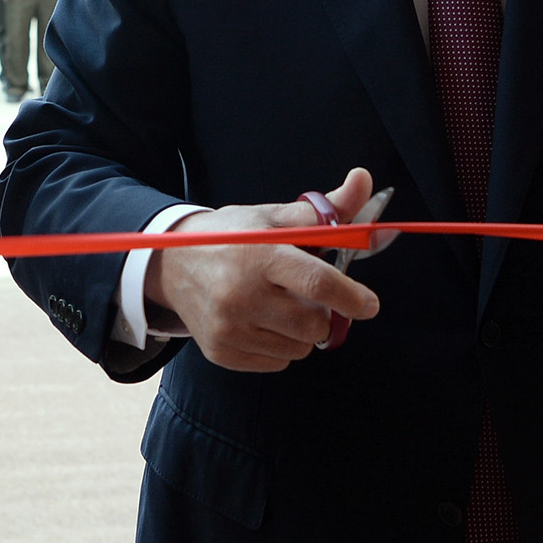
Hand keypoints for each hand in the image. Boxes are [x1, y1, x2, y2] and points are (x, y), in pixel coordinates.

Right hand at [144, 167, 380, 372]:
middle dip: (325, 314)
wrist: (172, 264)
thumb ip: (326, 208)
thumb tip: (364, 179)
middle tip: (310, 297)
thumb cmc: (232, 237)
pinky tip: (262, 321)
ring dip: (302, 332)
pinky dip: (280, 346)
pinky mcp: (221, 351)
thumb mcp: (274, 217)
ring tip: (281, 306)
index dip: (351, 297)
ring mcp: (228, 327)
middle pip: (313, 323)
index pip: (317, 282)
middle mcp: (241, 294)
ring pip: (298, 349)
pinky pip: (276, 363)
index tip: (369, 304)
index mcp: (259, 254)